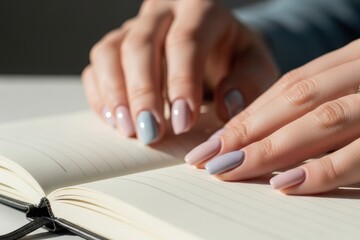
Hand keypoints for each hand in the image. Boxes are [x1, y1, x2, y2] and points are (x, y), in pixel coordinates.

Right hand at [82, 0, 277, 143]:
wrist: (217, 46)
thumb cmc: (237, 57)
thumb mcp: (256, 66)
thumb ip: (249, 82)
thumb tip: (228, 106)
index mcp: (202, 9)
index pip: (186, 41)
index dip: (182, 82)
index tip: (183, 123)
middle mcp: (163, 11)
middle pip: (141, 44)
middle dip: (143, 93)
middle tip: (150, 133)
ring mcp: (135, 26)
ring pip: (110, 51)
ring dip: (116, 94)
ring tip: (128, 130)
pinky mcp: (118, 45)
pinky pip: (97, 65)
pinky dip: (101, 93)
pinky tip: (114, 119)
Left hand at [185, 22, 359, 193]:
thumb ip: (338, 104)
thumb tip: (271, 138)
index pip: (295, 81)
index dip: (250, 112)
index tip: (215, 138)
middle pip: (303, 98)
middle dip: (249, 131)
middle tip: (210, 158)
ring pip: (330, 120)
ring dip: (274, 149)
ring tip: (235, 171)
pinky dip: (328, 169)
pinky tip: (290, 186)